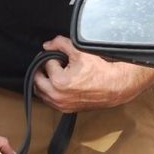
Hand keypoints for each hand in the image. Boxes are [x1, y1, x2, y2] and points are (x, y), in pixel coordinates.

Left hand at [36, 36, 153, 111]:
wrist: (115, 86)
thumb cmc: (100, 70)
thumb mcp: (80, 51)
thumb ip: (60, 44)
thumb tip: (47, 45)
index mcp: (58, 82)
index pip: (46, 64)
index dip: (53, 57)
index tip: (61, 57)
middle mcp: (57, 96)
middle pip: (37, 80)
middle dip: (42, 70)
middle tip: (52, 63)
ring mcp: (61, 105)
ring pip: (41, 93)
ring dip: (43, 82)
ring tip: (54, 73)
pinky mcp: (66, 110)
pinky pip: (49, 101)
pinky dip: (49, 92)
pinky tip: (57, 85)